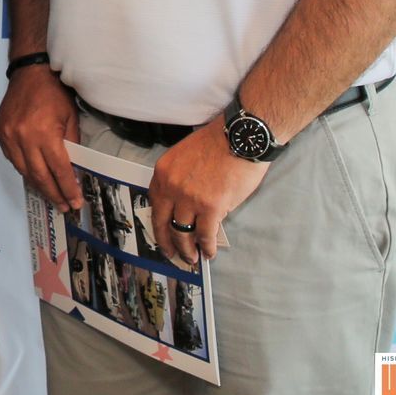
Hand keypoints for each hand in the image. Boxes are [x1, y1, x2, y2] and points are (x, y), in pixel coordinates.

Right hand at [0, 64, 82, 210]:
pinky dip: (25, 169)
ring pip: (24, 170)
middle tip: (64, 206)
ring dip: (38, 185)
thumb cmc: (55, 93)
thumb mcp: (71, 118)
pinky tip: (35, 174)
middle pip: (39, 175)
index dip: (68, 189)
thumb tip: (72, 171)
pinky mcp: (0, 133)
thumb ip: (71, 145)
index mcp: (45, 133)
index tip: (75, 202)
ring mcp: (9, 136)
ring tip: (51, 195)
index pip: (59, 170)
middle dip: (54, 193)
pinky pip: (13, 159)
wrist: (30, 72)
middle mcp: (24, 137)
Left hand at [147, 123, 267, 266]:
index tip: (161, 234)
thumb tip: (181, 205)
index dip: (158, 223)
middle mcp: (172, 186)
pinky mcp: (211, 207)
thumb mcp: (185, 157)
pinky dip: (207, 246)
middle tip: (172, 254)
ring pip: (182, 232)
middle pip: (163, 222)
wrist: (241, 137)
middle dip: (167, 243)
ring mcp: (190, 198)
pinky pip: (205, 234)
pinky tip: (209, 252)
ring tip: (193, 257)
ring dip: (187, 249)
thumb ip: (178, 179)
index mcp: (163, 172)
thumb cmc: (219, 143)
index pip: (154, 203)